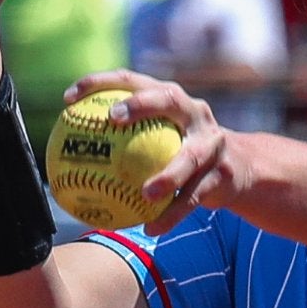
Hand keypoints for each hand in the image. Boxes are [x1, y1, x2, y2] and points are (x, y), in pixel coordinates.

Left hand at [73, 69, 241, 230]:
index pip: (132, 79)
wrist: (240, 169)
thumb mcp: (158, 139)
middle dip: (142, 105)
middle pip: (168, 99)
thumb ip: (122, 141)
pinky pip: (194, 198)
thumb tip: (66, 155)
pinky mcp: (224, 174)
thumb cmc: (182, 153)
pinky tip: (150, 228)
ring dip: (168, 176)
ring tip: (145, 194)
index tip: (69, 98)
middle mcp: (195, 113)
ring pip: (189, 158)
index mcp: (171, 99)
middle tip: (113, 120)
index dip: (100, 82)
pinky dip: (172, 214)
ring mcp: (213, 142)